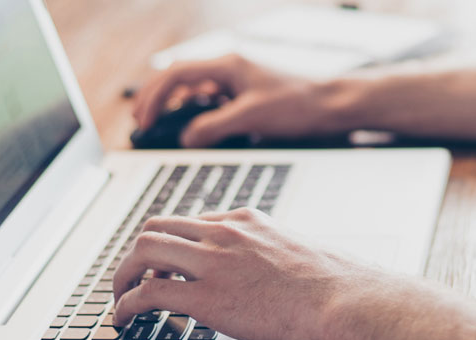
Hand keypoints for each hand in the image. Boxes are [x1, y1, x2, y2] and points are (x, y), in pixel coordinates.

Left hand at [110, 208, 379, 339]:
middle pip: (158, 226)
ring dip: (123, 274)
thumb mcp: (304, 255)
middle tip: (133, 274)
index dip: (174, 243)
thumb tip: (283, 275)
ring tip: (118, 295)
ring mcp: (213, 262)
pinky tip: (124, 318)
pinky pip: (148, 294)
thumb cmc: (339, 287)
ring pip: (144, 250)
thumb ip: (281, 256)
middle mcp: (225, 234)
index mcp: (250, 222)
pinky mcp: (206, 297)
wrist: (347, 303)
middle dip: (139, 251)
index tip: (169, 262)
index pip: (194, 221)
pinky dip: (126, 305)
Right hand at [132, 54, 350, 147]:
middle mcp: (231, 68)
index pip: (177, 74)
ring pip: (196, 88)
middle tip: (142, 122)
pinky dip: (199, 112)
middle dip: (158, 99)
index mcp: (228, 65)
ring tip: (162, 125)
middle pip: (181, 78)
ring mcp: (239, 80)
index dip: (155, 97)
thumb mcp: (251, 117)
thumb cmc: (299, 105)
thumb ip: (214, 127)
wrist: (333, 106)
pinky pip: (213, 100)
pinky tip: (197, 127)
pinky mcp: (248, 94)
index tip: (144, 120)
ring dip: (177, 105)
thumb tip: (186, 138)